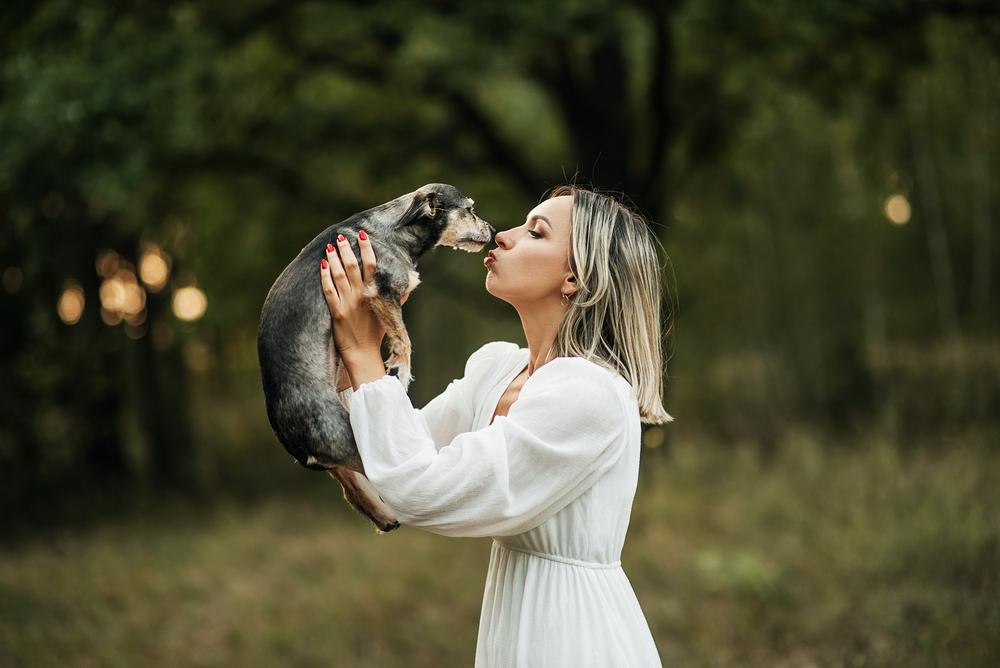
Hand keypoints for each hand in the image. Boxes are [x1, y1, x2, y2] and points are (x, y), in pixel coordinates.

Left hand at [320, 231, 408, 361]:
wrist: (363, 353)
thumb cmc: (377, 333)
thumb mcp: (391, 313)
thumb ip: (399, 296)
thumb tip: (411, 283)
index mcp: (375, 294)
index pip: (371, 265)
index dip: (366, 248)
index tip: (362, 235)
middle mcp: (360, 296)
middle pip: (352, 266)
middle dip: (346, 249)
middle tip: (341, 237)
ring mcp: (347, 303)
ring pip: (339, 275)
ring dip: (334, 258)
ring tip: (330, 246)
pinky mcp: (335, 312)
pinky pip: (328, 290)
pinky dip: (324, 276)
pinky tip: (322, 265)